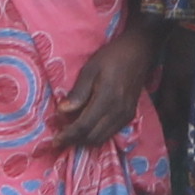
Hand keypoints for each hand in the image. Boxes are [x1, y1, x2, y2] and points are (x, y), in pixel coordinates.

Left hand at [51, 27, 157, 151]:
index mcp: (107, 98)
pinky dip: (96, 136)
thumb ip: (78, 92)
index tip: (55, 140)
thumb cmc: (112, 57)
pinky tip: (86, 130)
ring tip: (70, 136)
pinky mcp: (130, 116)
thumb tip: (62, 111)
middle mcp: (118, 111)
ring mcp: (126, 115)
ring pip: (102, 138)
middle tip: (60, 139)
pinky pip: (111, 133)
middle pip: (93, 136)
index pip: (84, 126)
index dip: (68, 135)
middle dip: (74, 141)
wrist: (139, 53)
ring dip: (85, 141)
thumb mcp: (90, 69)